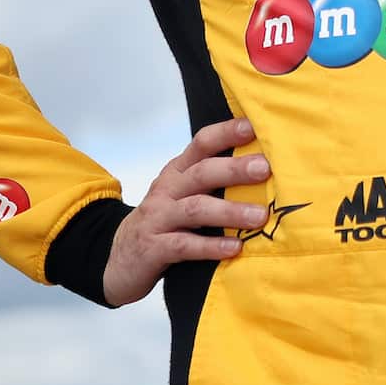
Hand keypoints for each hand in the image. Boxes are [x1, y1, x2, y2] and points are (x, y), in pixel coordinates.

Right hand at [103, 117, 271, 306]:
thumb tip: (268, 166)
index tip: (254, 126)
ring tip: (260, 216)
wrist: (118, 258)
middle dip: (234, 169)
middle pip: (201, 173)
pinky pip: (184, 245)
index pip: (201, 143)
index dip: (226, 133)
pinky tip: (235, 248)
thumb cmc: (166, 221)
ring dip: (230, 211)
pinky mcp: (153, 248)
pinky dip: (211, 246)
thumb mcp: (184, 194)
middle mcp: (168, 189)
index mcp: (178, 171)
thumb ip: (216, 179)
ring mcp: (158, 218)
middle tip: (265, 169)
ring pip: (195, 209)